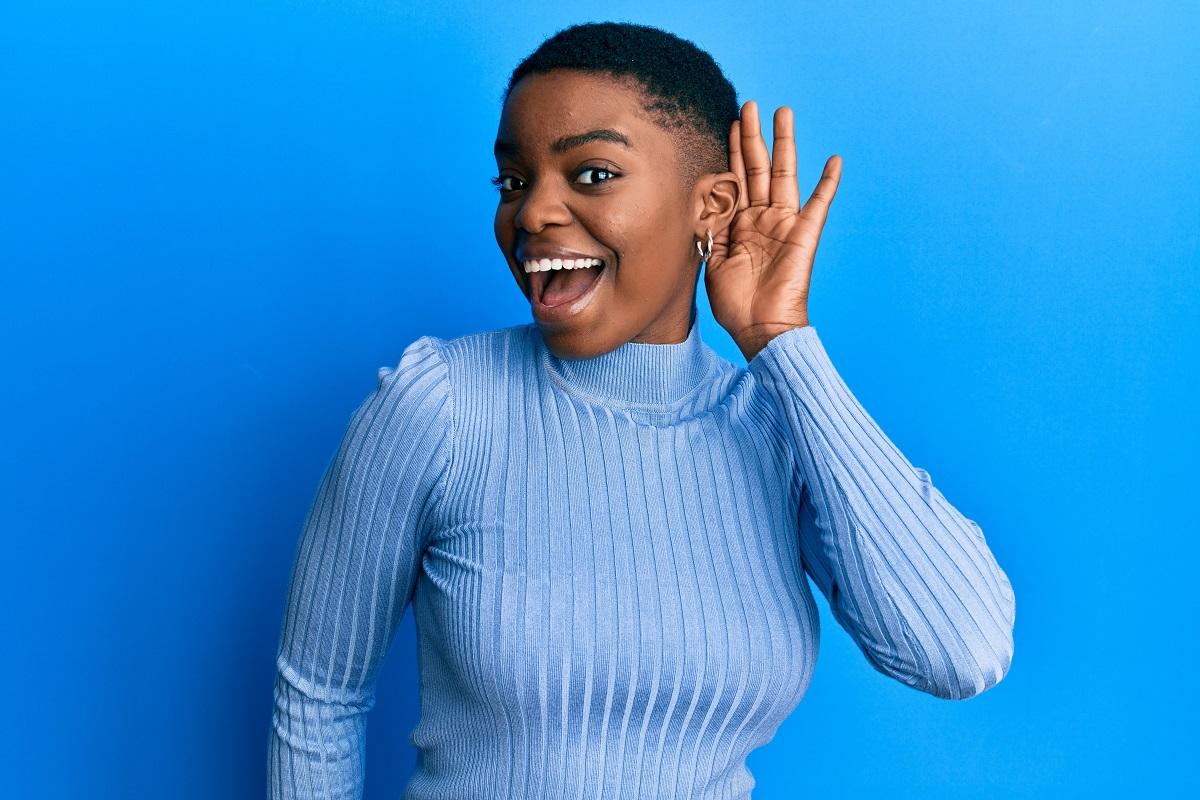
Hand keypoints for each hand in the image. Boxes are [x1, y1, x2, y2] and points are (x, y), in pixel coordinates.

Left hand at [704, 100, 841, 360]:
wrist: (759, 328)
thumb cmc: (735, 303)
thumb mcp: (711, 260)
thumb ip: (709, 227)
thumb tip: (701, 199)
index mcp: (741, 224)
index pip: (735, 179)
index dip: (732, 151)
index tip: (729, 124)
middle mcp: (763, 218)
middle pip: (758, 167)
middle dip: (754, 135)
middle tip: (750, 104)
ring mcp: (784, 224)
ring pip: (784, 174)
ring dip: (784, 143)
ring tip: (784, 113)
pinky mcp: (804, 236)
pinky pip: (820, 205)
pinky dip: (828, 183)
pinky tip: (834, 160)